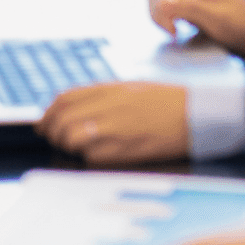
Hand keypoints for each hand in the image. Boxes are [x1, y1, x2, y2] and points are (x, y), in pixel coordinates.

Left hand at [36, 81, 189, 163]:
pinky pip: (94, 157)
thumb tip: (70, 107)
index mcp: (110, 89)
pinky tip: (100, 155)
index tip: (44, 123)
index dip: (48, 114)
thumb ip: (101, 95)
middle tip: (58, 139)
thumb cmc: (168, 101)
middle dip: (54, 133)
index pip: (63, 100)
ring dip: (69, 146)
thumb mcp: (132, 87)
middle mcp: (108, 106)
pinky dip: (90, 158)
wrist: (200, 114)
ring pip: (72, 139)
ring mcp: (117, 128)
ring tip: (78, 148)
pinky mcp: (127, 150)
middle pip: (62, 121)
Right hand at [150, 0, 244, 60]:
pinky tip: (178, 28)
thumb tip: (161, 0)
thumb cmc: (243, 28)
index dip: (160, 2)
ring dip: (162, 14)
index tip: (169, 25)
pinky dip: (169, 17)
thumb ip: (189, 7)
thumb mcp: (217, 19)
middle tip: (170, 30)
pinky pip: (171, 5)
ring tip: (173, 30)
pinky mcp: (194, 3)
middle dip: (159, 9)